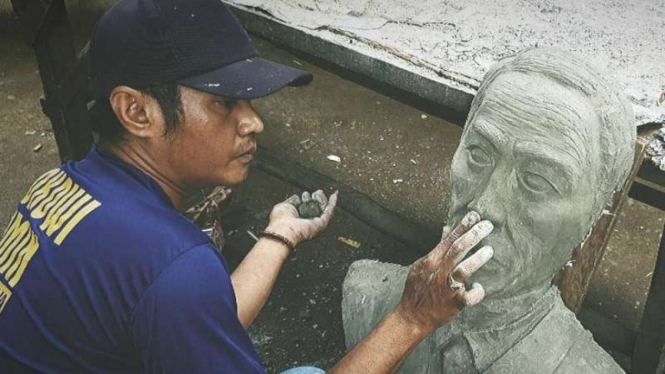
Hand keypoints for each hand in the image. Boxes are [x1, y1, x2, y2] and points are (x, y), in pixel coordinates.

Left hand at [265, 190, 337, 246]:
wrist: (283, 229)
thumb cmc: (280, 221)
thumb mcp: (285, 206)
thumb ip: (292, 201)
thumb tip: (297, 197)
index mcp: (299, 219)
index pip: (308, 207)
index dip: (308, 199)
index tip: (305, 194)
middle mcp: (308, 222)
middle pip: (317, 207)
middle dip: (316, 198)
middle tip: (313, 193)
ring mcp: (316, 223)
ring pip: (324, 208)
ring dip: (323, 199)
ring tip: (317, 193)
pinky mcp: (322, 224)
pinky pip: (329, 212)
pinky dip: (333, 203)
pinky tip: (334, 195)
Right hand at [394, 211, 493, 336]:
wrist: (412, 316)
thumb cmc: (418, 289)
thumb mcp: (422, 265)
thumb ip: (438, 248)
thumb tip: (447, 229)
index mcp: (430, 261)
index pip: (448, 239)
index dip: (462, 226)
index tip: (474, 215)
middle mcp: (438, 272)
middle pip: (457, 250)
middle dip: (473, 235)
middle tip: (487, 226)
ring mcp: (446, 288)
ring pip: (463, 270)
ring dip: (477, 259)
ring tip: (489, 250)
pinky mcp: (453, 304)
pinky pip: (468, 297)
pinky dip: (476, 291)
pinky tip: (479, 287)